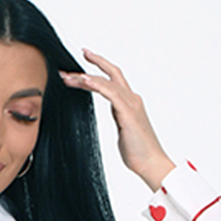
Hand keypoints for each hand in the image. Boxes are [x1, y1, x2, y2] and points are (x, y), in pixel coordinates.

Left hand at [59, 50, 174, 192]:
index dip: (100, 68)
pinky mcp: (128, 113)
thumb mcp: (125, 131)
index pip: (114, 79)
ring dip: (86, 77)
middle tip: (78, 56)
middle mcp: (131, 99)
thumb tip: (116, 116)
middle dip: (95, 62)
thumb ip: (120, 119)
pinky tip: (84, 81)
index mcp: (130, 103)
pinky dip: (96, 85)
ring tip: (69, 77)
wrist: (151, 164)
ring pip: (107, 82)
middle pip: (111, 73)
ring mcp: (131, 104)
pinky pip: (110, 93)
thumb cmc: (139, 153)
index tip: (85, 61)